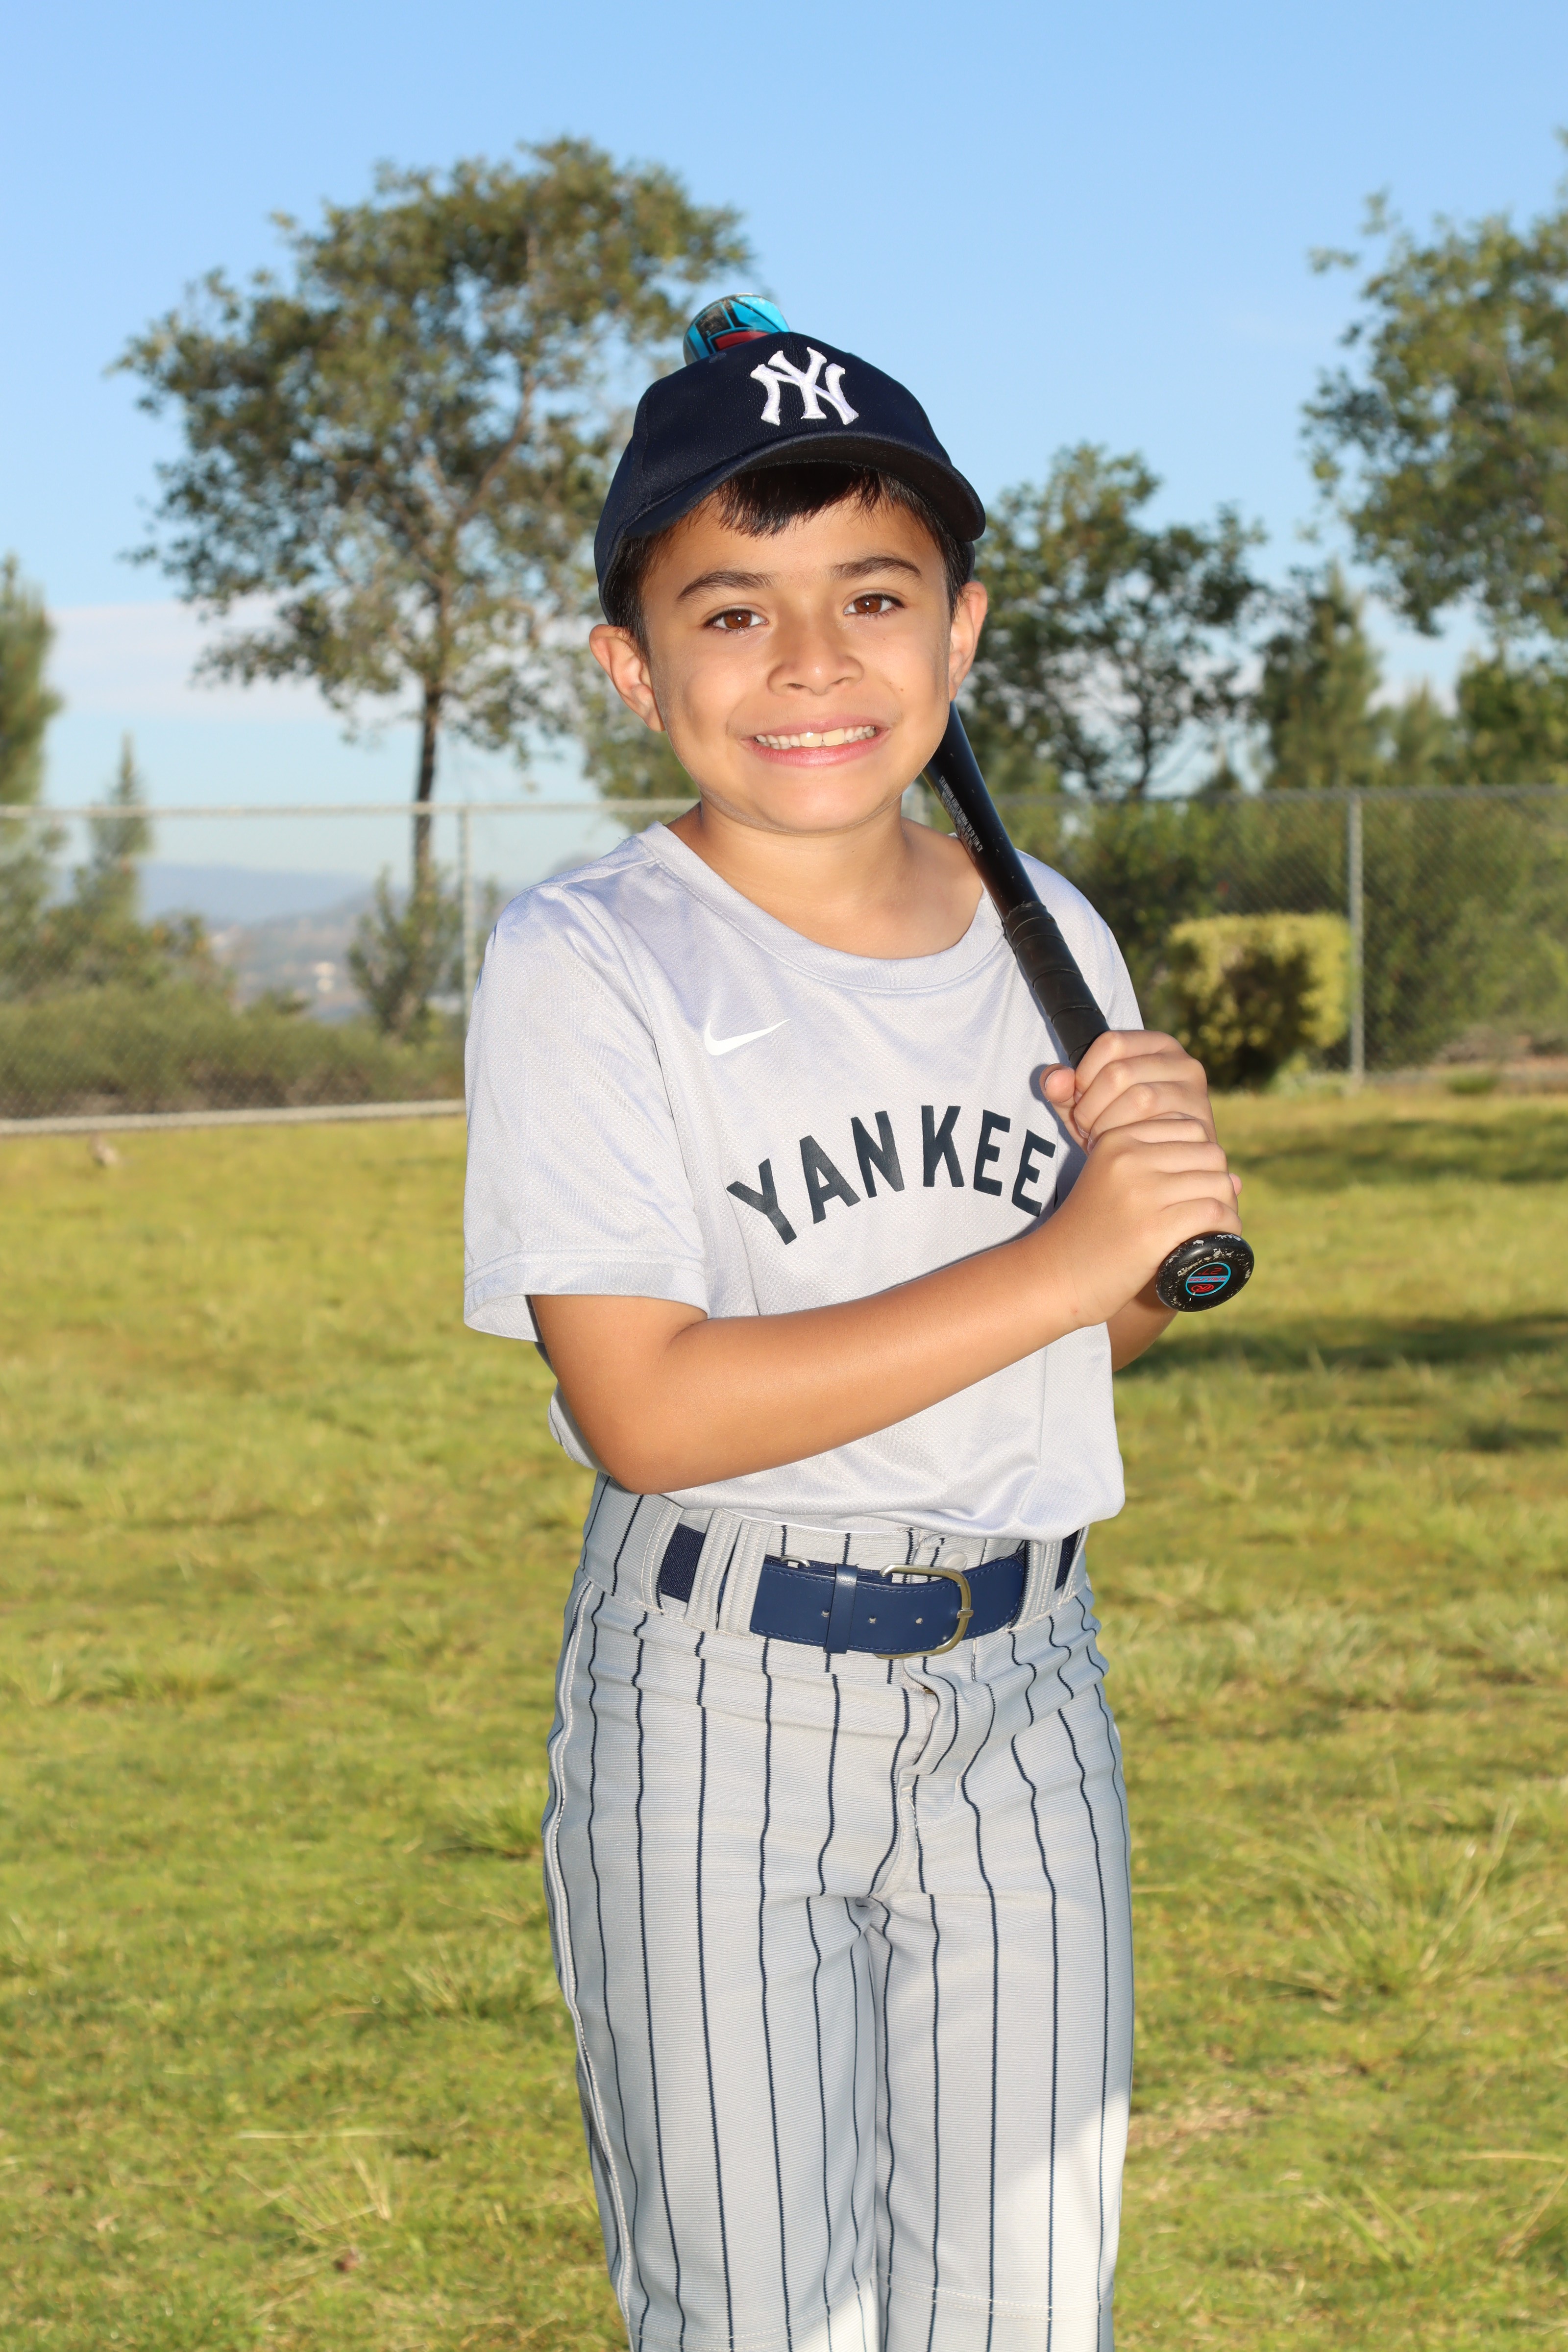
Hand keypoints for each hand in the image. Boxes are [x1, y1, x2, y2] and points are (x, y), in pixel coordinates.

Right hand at [1035, 1032, 1242, 1329]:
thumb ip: (1161, 1170)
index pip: (1190, 1127)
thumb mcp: (1113, 1184)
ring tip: (1215, 1229)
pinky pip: (1212, 1213)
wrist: (1055, 1276)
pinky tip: (1217, 1241)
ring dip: (1226, 1207)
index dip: (1202, 1158)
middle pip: (1210, 1153)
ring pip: (1217, 1182)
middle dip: (1218, 1182)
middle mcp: (1129, 1159)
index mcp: (1117, 1140)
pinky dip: (1225, 1228)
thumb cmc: (1089, 1233)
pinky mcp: (1153, 1229)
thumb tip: (1236, 1180)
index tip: (1194, 1187)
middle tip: (1209, 1212)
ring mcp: (1142, 1193)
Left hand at [1038, 1029, 1231, 1158]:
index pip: (1110, 1042)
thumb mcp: (1088, 1105)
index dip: (1085, 1073)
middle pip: (1120, 1072)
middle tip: (1087, 1129)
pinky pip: (1159, 1126)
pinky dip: (1132, 1141)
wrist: (1163, 1169)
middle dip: (1092, 1106)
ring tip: (1101, 1141)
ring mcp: (1195, 1091)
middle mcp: (1182, 1061)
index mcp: (1155, 1045)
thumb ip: (1064, 1090)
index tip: (1079, 1100)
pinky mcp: (1201, 1123)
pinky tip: (1122, 1151)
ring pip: (1139, 1098)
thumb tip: (1053, 1078)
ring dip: (1109, 1125)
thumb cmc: (1121, 1130)